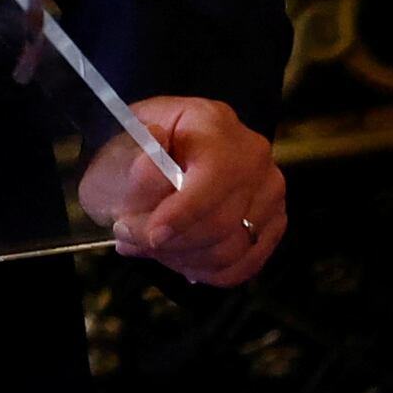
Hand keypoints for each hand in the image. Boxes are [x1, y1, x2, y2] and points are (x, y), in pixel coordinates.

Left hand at [82, 95, 283, 286]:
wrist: (157, 154)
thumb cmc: (137, 149)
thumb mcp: (119, 148)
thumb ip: (132, 163)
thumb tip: (152, 168)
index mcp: (214, 122)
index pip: (214, 176)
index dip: (182, 213)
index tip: (151, 235)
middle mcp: (251, 154)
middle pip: (223, 221)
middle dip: (171, 243)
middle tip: (129, 239)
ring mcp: (269, 189)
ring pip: (232, 248)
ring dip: (183, 259)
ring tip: (148, 248)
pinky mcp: (273, 221)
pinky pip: (245, 264)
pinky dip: (207, 271)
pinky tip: (178, 260)